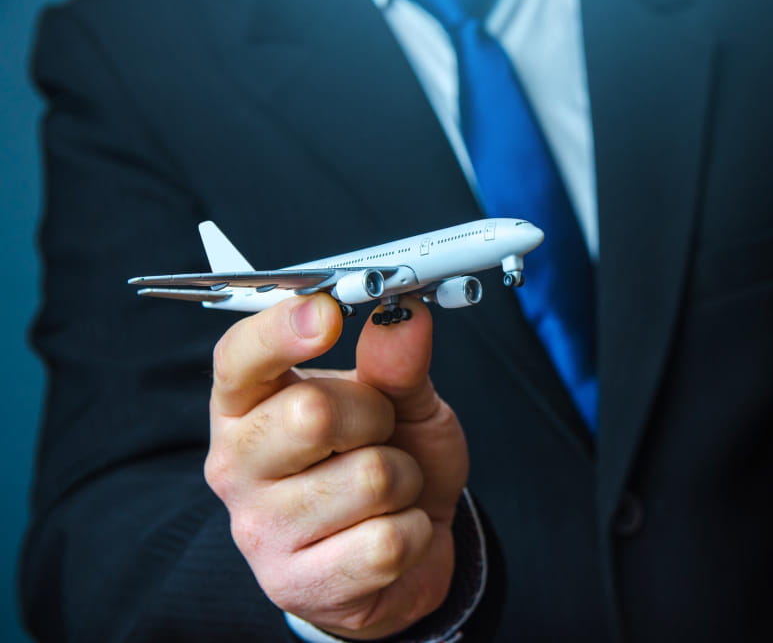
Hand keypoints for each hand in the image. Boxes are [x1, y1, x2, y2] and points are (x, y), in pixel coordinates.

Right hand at [204, 295, 468, 639]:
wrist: (406, 551)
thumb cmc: (391, 461)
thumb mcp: (401, 404)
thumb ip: (398, 363)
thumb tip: (406, 318)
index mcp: (247, 404)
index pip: (240, 357)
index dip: (282, 330)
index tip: (326, 312)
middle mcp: (236, 463)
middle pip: (312, 413)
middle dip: (376, 416)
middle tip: (380, 431)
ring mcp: (259, 529)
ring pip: (369, 479)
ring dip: (404, 479)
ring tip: (388, 488)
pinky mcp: (294, 584)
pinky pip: (388, 541)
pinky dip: (413, 531)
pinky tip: (392, 531)